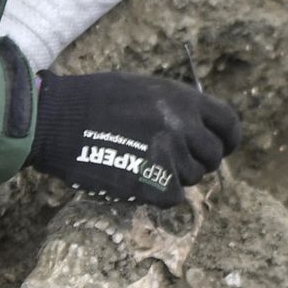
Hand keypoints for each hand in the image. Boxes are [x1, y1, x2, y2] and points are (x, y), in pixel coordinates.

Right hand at [26, 70, 240, 206]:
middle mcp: (184, 127)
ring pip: (192, 179)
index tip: (221, 147)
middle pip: (213, 157)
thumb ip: (176, 108)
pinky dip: (159, 194)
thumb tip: (197, 129)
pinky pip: (173, 198)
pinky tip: (136, 179)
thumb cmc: (93, 101)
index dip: (227, 140)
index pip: (229, 124)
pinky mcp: (154, 185)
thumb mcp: (145, 89)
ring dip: (174, 177)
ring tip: (142, 163)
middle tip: (171, 161)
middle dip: (197, 161)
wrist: (57, 120)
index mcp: (184, 100)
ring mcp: (171, 157)